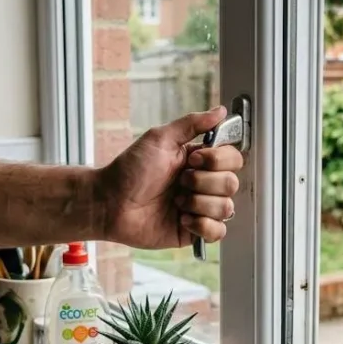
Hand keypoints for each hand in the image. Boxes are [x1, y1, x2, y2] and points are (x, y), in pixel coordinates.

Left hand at [97, 106, 244, 249]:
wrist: (110, 203)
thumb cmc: (130, 170)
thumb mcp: (160, 138)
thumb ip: (192, 124)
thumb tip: (221, 111)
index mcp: (199, 161)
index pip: (232, 159)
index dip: (217, 160)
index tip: (193, 160)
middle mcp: (203, 184)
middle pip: (231, 184)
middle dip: (203, 183)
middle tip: (179, 182)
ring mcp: (200, 208)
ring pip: (226, 208)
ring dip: (199, 203)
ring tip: (175, 202)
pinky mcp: (194, 231)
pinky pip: (218, 232)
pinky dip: (202, 225)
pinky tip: (182, 219)